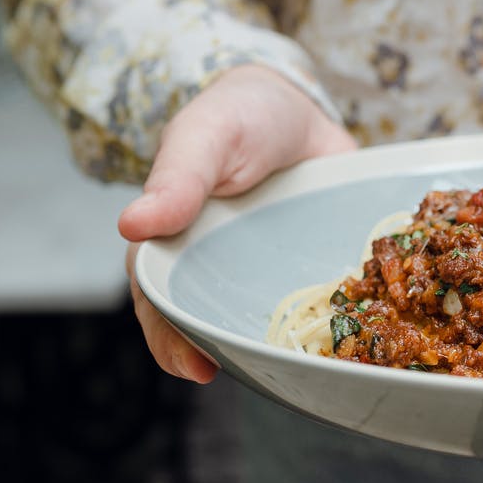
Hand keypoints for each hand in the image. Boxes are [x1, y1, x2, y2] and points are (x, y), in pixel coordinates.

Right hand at [119, 65, 356, 382]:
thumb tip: (132, 223)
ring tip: (299, 372)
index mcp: (179, 245)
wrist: (295, 107)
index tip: (193, 366)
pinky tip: (350, 338)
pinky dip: (331, 321)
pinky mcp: (314, 264)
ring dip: (280, 346)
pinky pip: (320, 299)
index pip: (165, 300)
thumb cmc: (236, 117)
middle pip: (217, 320)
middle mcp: (223, 268)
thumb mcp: (205, 138)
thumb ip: (177, 178)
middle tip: (246, 375)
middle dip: (227, 352)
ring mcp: (270, 272)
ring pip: (269, 319)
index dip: (172, 337)